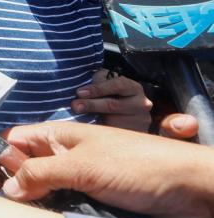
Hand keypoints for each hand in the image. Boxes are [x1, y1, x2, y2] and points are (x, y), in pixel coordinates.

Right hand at [0, 121, 213, 217]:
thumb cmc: (138, 166)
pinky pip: (62, 210)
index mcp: (59, 136)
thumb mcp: (82, 165)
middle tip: (13, 205)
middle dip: (12, 185)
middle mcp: (65, 156)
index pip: (13, 140)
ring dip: (35, 206)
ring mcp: (79, 181)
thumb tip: (6, 188)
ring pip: (41, 193)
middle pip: (23, 168)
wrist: (191, 191)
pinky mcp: (93, 203)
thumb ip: (39, 173)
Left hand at [72, 69, 196, 138]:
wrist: (128, 111)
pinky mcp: (135, 135)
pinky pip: (115, 136)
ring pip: (113, 122)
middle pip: (113, 105)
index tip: (79, 92)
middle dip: (91, 105)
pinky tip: (91, 131)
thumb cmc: (111, 93)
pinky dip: (101, 133)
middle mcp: (141, 104)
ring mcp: (140, 121)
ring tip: (79, 119)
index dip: (97, 88)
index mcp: (134, 88)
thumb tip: (81, 93)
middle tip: (75, 106)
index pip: (117, 85)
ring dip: (94, 120)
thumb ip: (98, 82)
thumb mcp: (106, 82)